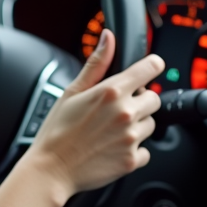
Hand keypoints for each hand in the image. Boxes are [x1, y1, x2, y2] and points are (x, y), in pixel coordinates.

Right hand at [0, 28, 162, 206]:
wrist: (51, 169)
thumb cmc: (56, 131)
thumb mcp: (71, 91)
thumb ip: (96, 63)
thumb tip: (108, 37)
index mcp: (111, 91)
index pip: (150, 68)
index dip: (150, 66)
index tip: (148, 70)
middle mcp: (125, 113)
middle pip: (154, 98)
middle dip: (139, 101)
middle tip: (115, 109)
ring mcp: (131, 138)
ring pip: (151, 124)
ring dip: (137, 125)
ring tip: (110, 130)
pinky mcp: (132, 160)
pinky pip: (145, 150)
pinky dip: (133, 149)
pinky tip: (111, 147)